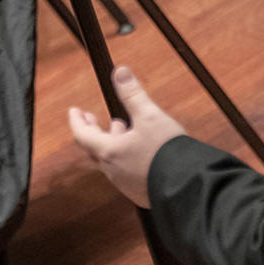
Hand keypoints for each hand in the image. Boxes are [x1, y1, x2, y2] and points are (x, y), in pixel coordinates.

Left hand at [68, 66, 186, 207]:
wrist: (189, 187)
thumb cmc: (167, 151)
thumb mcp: (150, 116)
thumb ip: (133, 94)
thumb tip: (119, 71)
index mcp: (110, 152)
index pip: (82, 135)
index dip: (76, 121)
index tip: (74, 110)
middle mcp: (113, 171)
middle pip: (95, 149)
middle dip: (93, 130)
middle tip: (92, 119)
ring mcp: (126, 185)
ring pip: (111, 161)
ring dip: (112, 143)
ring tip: (120, 128)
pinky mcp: (139, 193)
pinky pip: (125, 172)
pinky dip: (125, 157)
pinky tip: (138, 151)